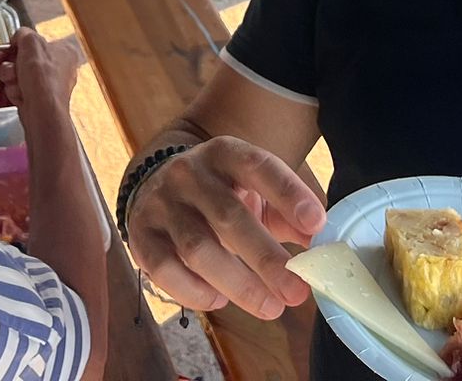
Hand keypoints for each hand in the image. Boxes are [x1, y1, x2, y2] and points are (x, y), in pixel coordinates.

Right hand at [0, 30, 78, 133]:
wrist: (42, 112)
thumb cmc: (41, 74)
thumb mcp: (31, 42)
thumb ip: (23, 34)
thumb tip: (18, 38)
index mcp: (64, 51)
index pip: (36, 42)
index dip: (19, 44)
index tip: (7, 47)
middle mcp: (60, 68)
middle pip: (25, 58)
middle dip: (8, 61)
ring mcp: (49, 86)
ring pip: (19, 75)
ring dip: (10, 75)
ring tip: (11, 80)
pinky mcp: (38, 101)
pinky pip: (19, 90)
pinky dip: (14, 90)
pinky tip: (17, 93)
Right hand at [123, 136, 326, 320]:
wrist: (161, 183)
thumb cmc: (222, 193)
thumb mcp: (256, 190)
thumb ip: (288, 213)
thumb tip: (320, 243)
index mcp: (225, 153)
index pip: (259, 166)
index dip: (288, 193)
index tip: (317, 225)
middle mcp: (189, 173)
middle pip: (229, 216)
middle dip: (266, 258)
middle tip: (296, 292)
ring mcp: (161, 202)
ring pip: (198, 248)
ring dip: (237, 284)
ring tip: (269, 307)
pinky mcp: (141, 233)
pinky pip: (165, 269)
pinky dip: (195, 292)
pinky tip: (219, 300)